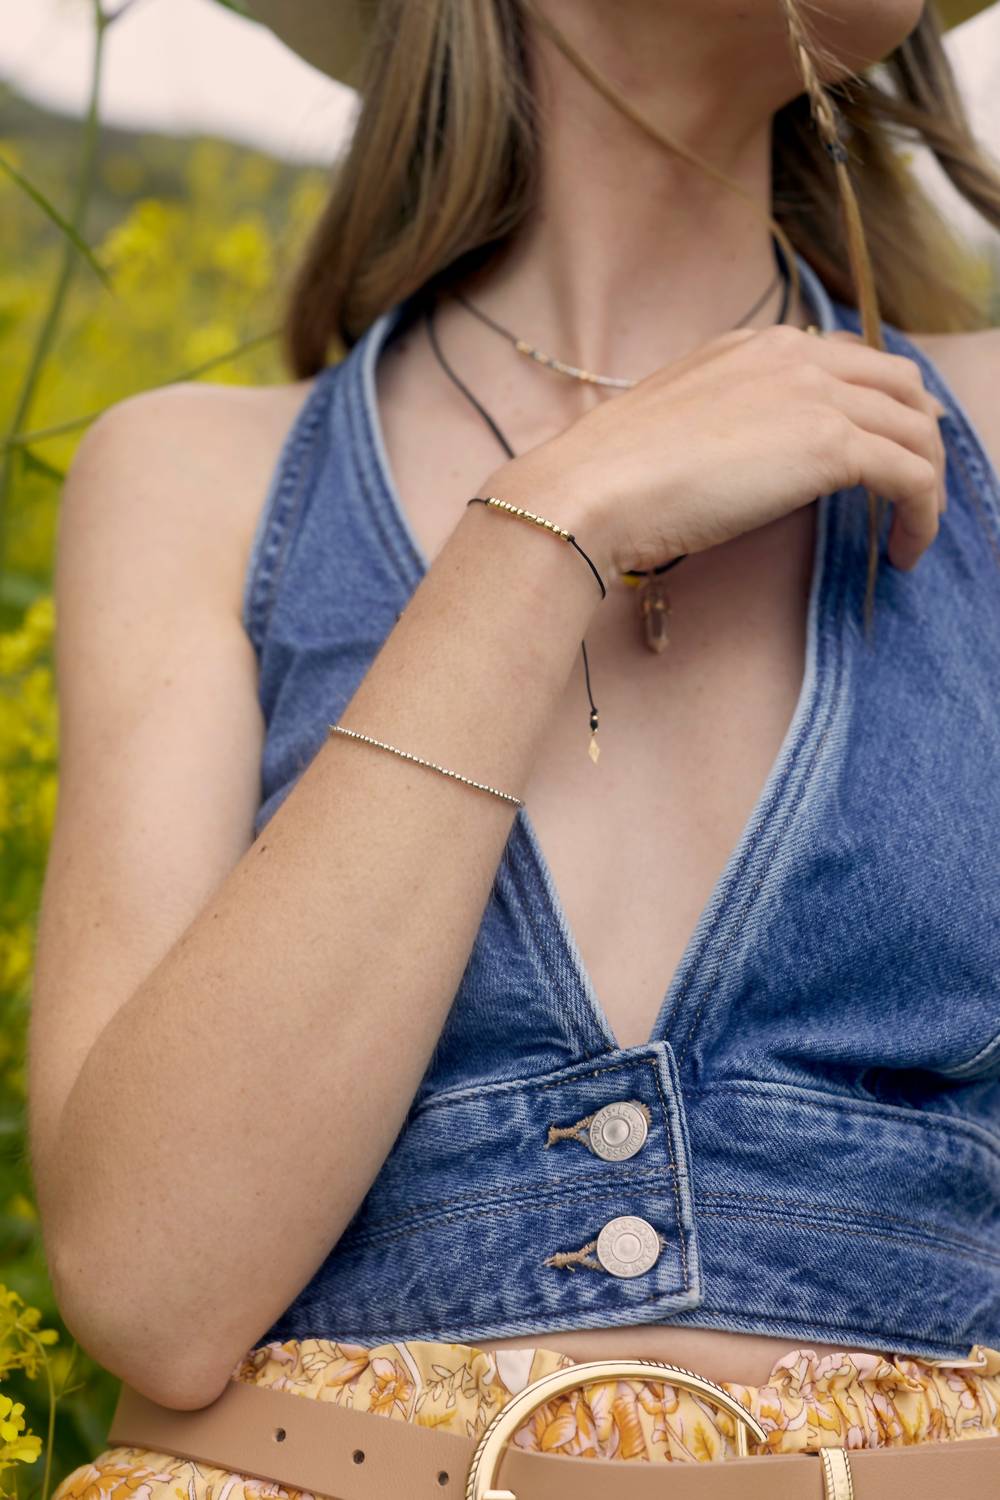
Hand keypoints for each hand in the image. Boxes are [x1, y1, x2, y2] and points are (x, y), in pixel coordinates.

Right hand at [484, 324, 946, 579]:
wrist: (593, 489)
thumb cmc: (613, 476)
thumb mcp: (677, 427)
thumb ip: (725, 424)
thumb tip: (750, 461)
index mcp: (753, 345)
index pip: (847, 359)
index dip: (876, 405)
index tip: (877, 450)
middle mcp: (793, 354)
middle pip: (899, 382)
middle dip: (918, 433)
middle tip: (912, 487)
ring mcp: (815, 394)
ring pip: (917, 428)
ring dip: (926, 481)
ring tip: (911, 532)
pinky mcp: (831, 445)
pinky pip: (913, 475)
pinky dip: (922, 514)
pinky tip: (902, 552)